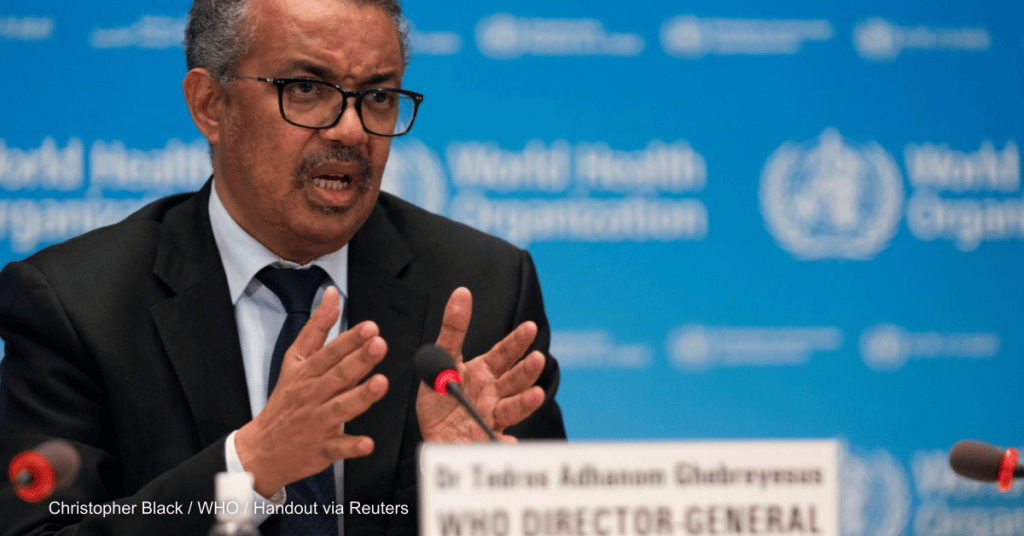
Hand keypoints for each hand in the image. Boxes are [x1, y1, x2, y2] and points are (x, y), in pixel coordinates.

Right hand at [235, 287, 388, 496]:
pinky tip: (367, 443)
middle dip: (359, 360)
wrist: (263, 447)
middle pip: (338, 375)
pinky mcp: (322, 448)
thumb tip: (331, 294)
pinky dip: (352, 446)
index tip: (370, 328)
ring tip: (380, 383)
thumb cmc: (286, 399)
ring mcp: (318, 422)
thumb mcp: (295, 360)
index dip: (350, 339)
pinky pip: (338, 448)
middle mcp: (313, 395)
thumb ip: (317, 327)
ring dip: (361, 396)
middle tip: (379, 345)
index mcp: (307, 373)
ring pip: (341, 408)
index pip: (330, 353)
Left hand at [417, 287, 546, 441]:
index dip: (517, 341)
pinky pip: (497, 441)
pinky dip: (505, 443)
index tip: (529, 328)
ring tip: (536, 394)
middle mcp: (493, 392)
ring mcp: (492, 416)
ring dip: (526, 401)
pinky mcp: (486, 439)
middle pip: (514, 379)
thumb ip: (452, 330)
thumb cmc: (440, 399)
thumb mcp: (440, 360)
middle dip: (527, 369)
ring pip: (513, 407)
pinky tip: (508, 442)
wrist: (433, 436)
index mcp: (484, 372)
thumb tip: (461, 294)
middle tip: (537, 358)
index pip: (504, 353)